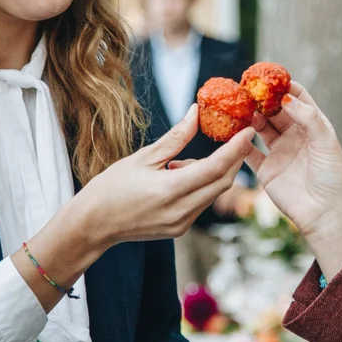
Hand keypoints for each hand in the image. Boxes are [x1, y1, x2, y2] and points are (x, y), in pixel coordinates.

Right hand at [74, 104, 255, 246]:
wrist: (93, 225)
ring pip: (213, 193)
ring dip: (214, 172)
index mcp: (170, 190)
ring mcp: (182, 224)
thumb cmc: (111, 187)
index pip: (215, 168)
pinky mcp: (180, 229)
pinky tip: (179, 176)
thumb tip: (196, 112)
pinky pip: (201, 203)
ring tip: (182, 162)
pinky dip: (201, 185)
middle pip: (222, 182)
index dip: (235, 149)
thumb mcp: (143, 157)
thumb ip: (176, 137)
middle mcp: (181, 211)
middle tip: (236, 137)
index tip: (248, 131)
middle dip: (233, 159)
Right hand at [246, 83, 341, 277]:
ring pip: (260, 127)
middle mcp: (295, 136)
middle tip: (246, 88)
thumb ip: (309, 119)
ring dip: (250, 116)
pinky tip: (232, 131)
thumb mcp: (326, 143)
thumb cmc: (333, 178)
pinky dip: (239, 141)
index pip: (297, 98)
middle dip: (261, 98)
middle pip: (275, 110)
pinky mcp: (266, 169)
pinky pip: (248, 151)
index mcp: (313, 127)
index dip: (283, 86)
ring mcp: (279, 152)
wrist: (325, 214)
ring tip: (239, 107)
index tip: (268, 76)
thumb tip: (286, 98)